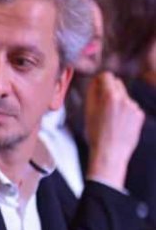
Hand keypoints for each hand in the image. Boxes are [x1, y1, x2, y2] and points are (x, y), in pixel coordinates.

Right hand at [85, 72, 144, 188]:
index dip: (100, 80)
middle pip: (117, 84)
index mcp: (110, 96)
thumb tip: (95, 81)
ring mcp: (134, 107)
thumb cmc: (95, 134)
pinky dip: (125, 111)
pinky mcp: (140, 115)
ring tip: (110, 118)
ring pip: (124, 96)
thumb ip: (92, 92)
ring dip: (117, 101)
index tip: (96, 86)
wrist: (110, 153)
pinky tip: (118, 124)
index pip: (107, 76)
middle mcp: (125, 99)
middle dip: (109, 90)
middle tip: (101, 104)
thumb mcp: (88, 112)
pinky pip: (131, 107)